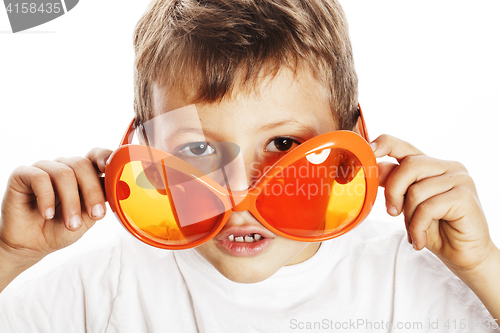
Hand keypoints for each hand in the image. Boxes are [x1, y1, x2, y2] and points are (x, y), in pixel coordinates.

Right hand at [0, 148, 111, 265]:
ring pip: (64, 173)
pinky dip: (47, 198)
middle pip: (82, 165)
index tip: (111, 169)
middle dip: (92, 192)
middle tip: (96, 214)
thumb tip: (120, 188)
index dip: (105, 157)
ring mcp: (44, 168)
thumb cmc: (60, 228)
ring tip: (72, 224)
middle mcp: (64, 167)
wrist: (32, 245)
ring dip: (72, 202)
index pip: (96, 156)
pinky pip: (39, 178)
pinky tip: (47, 214)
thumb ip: (102, 200)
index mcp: (83, 173)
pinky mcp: (23, 174)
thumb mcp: (88, 217)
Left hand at [371, 134, 496, 273]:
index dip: (384, 145)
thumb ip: (395, 185)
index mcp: (430, 165)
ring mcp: (460, 179)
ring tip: (415, 231)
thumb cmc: (435, 229)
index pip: (403, 146)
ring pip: (417, 189)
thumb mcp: (407, 205)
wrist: (462, 255)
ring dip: (409, 216)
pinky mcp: (465, 197)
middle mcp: (447, 167)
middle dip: (394, 191)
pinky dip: (418, 227)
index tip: (369, 151)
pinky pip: (428, 207)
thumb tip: (374, 169)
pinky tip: (420, 239)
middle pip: (409, 166)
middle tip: (393, 212)